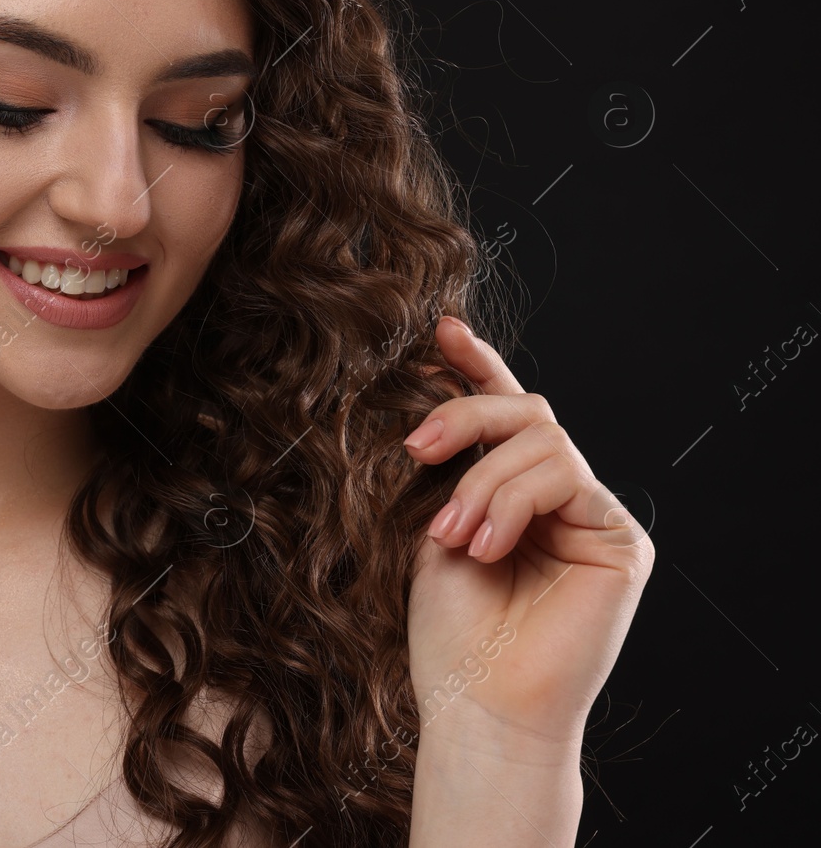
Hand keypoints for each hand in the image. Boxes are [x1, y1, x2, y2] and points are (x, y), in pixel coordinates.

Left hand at [403, 316, 654, 746]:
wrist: (477, 703)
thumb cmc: (449, 631)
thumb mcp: (433, 528)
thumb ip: (448, 467)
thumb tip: (431, 391)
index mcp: (514, 495)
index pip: (505, 415)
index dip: (476, 366)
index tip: (439, 330)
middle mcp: (561, 500)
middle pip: (526, 412)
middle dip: (464, 417)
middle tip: (414, 450)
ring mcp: (594, 517)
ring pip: (543, 438)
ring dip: (482, 479)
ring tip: (452, 534)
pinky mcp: (620, 540)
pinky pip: (565, 475)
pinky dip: (512, 501)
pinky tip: (485, 545)